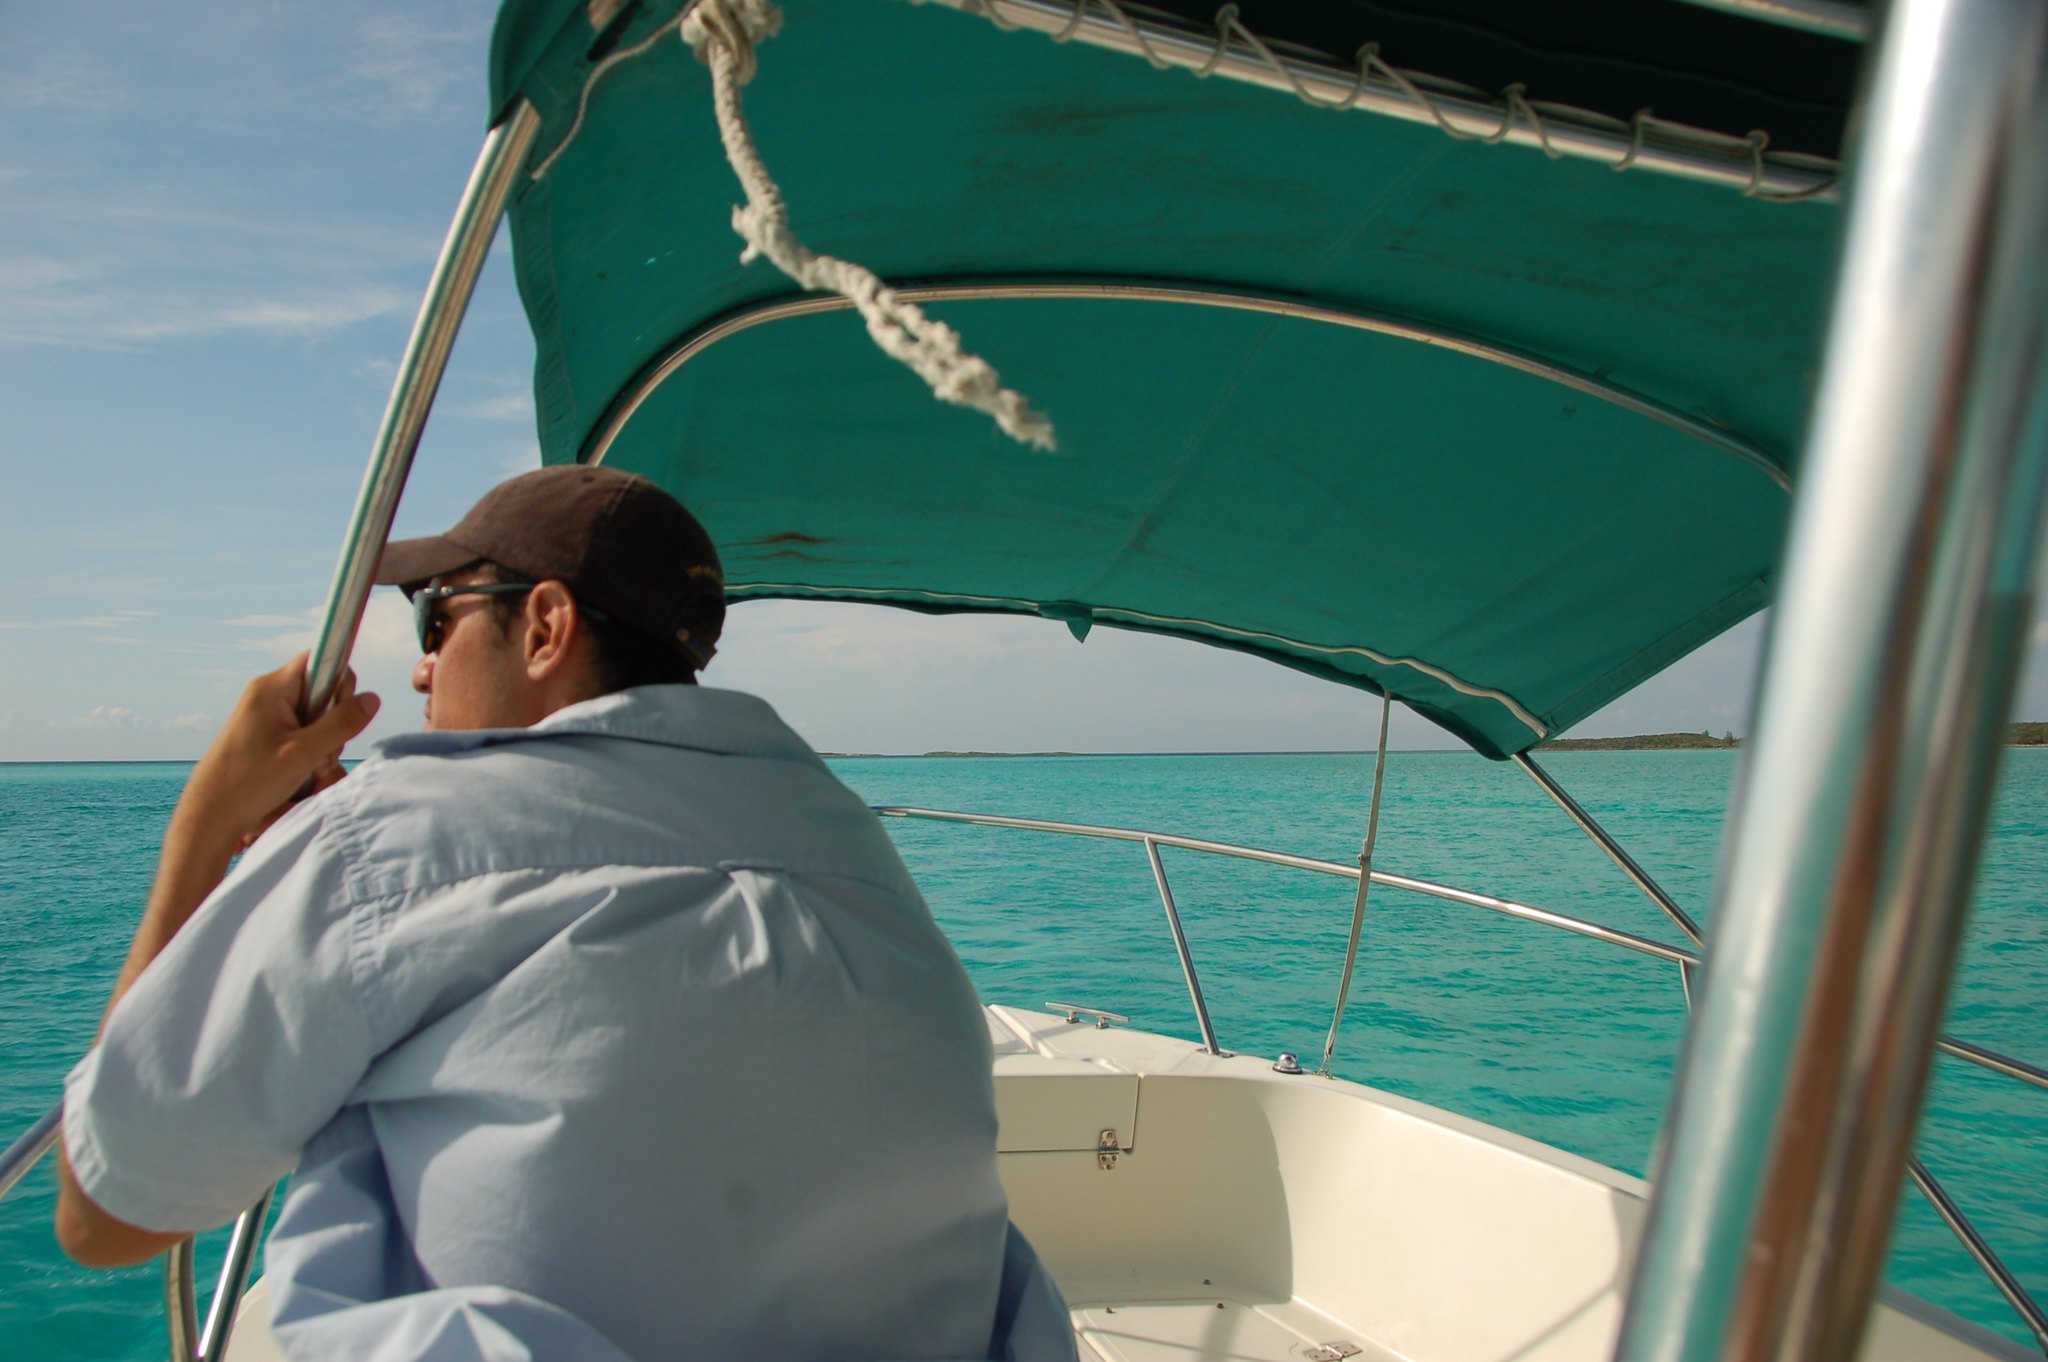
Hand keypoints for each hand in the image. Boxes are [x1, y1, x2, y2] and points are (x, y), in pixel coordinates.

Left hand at [171, 654, 381, 857]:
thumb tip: (372, 698)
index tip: (340, 713)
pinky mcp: (267, 736)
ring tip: (308, 769)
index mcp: (272, 688)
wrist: (209, 817)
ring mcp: (267, 717)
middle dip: (333, 722)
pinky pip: (303, 734)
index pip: (321, 659)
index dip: (340, 681)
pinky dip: (310, 753)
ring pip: (316, 717)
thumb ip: (342, 723)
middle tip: (321, 754)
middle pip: (322, 691)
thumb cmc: (249, 783)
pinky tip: (301, 774)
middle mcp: (268, 696)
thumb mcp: (304, 753)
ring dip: (324, 743)